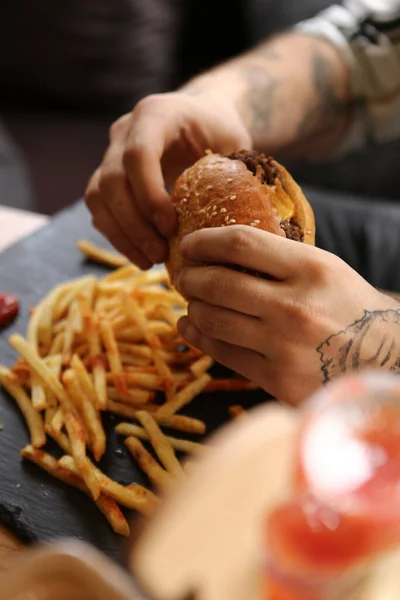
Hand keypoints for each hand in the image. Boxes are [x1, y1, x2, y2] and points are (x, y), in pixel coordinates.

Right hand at [85, 92, 250, 268]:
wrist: (202, 120)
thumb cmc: (221, 132)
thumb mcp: (233, 144)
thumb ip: (227, 173)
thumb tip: (227, 219)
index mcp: (156, 114)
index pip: (137, 154)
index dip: (149, 194)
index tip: (170, 227)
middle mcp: (124, 131)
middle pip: (111, 180)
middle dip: (133, 224)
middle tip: (159, 255)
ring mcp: (111, 154)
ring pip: (98, 197)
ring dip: (120, 235)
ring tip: (149, 261)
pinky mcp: (107, 178)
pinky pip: (100, 209)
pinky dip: (117, 236)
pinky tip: (141, 256)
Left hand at [175, 226, 399, 405]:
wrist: (384, 361)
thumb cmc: (350, 308)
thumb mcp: (325, 269)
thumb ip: (279, 259)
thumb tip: (221, 249)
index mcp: (311, 268)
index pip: (240, 243)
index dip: (204, 241)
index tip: (188, 245)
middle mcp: (295, 305)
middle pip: (218, 282)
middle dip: (190, 277)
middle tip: (184, 276)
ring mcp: (283, 345)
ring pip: (212, 319)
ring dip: (192, 307)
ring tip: (192, 302)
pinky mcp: (277, 378)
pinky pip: (222, 353)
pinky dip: (198, 337)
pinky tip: (190, 328)